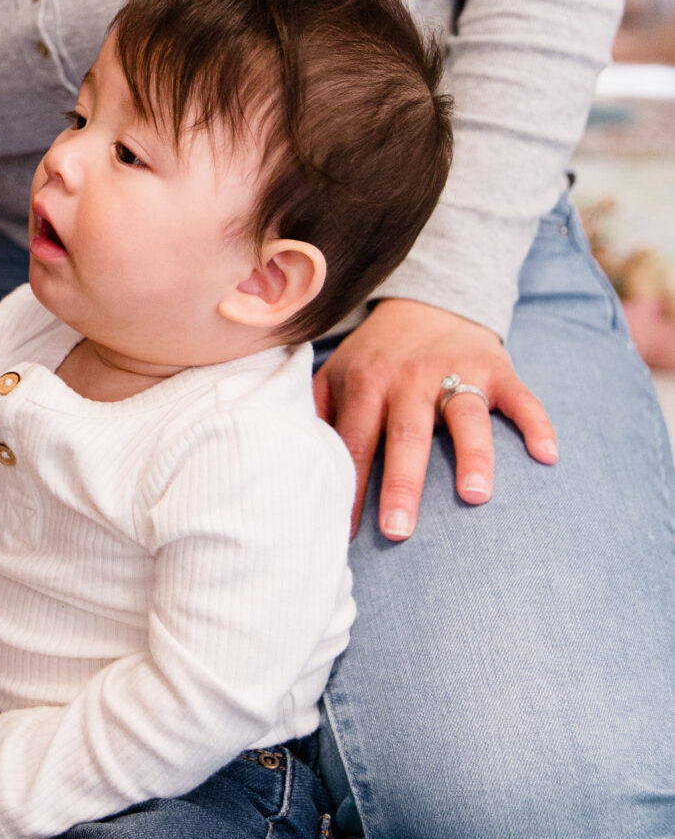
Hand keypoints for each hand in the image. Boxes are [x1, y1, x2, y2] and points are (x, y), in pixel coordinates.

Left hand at [313, 297, 556, 541]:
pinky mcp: (499, 368)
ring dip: (473, 456)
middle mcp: (410, 378)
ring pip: (466, 416)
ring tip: (475, 497)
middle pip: (406, 435)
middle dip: (402, 483)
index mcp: (366, 383)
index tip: (345, 535)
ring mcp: (458, 371)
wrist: (429, 302)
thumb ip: (316, 414)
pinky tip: (548, 456)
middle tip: (399, 531)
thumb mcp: (338, 375)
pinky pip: (521, 398)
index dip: (349, 487)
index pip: (355, 443)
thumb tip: (289, 466)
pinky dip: (536, 424)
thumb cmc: (377, 357)